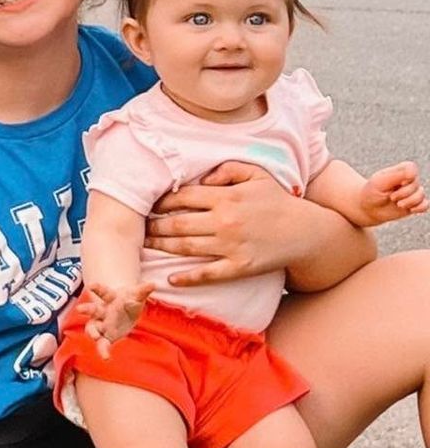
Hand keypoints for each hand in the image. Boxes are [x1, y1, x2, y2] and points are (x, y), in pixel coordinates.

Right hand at [81, 280, 152, 357]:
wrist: (124, 310)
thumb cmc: (129, 300)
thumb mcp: (136, 295)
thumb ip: (142, 291)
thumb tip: (152, 284)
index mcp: (109, 298)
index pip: (102, 292)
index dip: (96, 288)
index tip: (91, 286)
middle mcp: (101, 311)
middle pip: (92, 310)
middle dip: (86, 309)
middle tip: (80, 309)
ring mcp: (101, 324)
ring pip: (92, 328)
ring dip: (92, 332)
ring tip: (95, 337)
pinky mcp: (105, 336)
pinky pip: (102, 344)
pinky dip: (103, 350)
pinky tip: (106, 357)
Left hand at [145, 161, 297, 286]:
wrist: (307, 231)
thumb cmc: (277, 201)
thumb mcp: (256, 175)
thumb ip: (228, 169)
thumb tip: (203, 176)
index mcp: (226, 197)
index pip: (183, 197)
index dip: (161, 202)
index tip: (150, 206)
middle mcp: (225, 221)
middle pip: (177, 223)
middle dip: (154, 226)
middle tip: (141, 228)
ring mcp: (231, 246)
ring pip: (186, 247)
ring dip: (161, 247)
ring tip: (146, 245)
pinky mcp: (240, 267)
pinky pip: (207, 273)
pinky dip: (187, 277)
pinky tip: (171, 278)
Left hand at [360, 162, 428, 224]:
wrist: (367, 208)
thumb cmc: (372, 192)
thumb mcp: (380, 183)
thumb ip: (396, 176)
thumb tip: (412, 173)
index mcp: (400, 170)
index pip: (411, 168)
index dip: (406, 177)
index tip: (397, 183)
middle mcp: (409, 180)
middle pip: (415, 184)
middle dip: (403, 193)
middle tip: (391, 197)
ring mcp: (413, 192)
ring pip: (421, 195)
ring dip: (409, 202)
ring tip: (397, 204)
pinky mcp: (415, 204)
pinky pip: (425, 205)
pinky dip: (420, 208)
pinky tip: (411, 209)